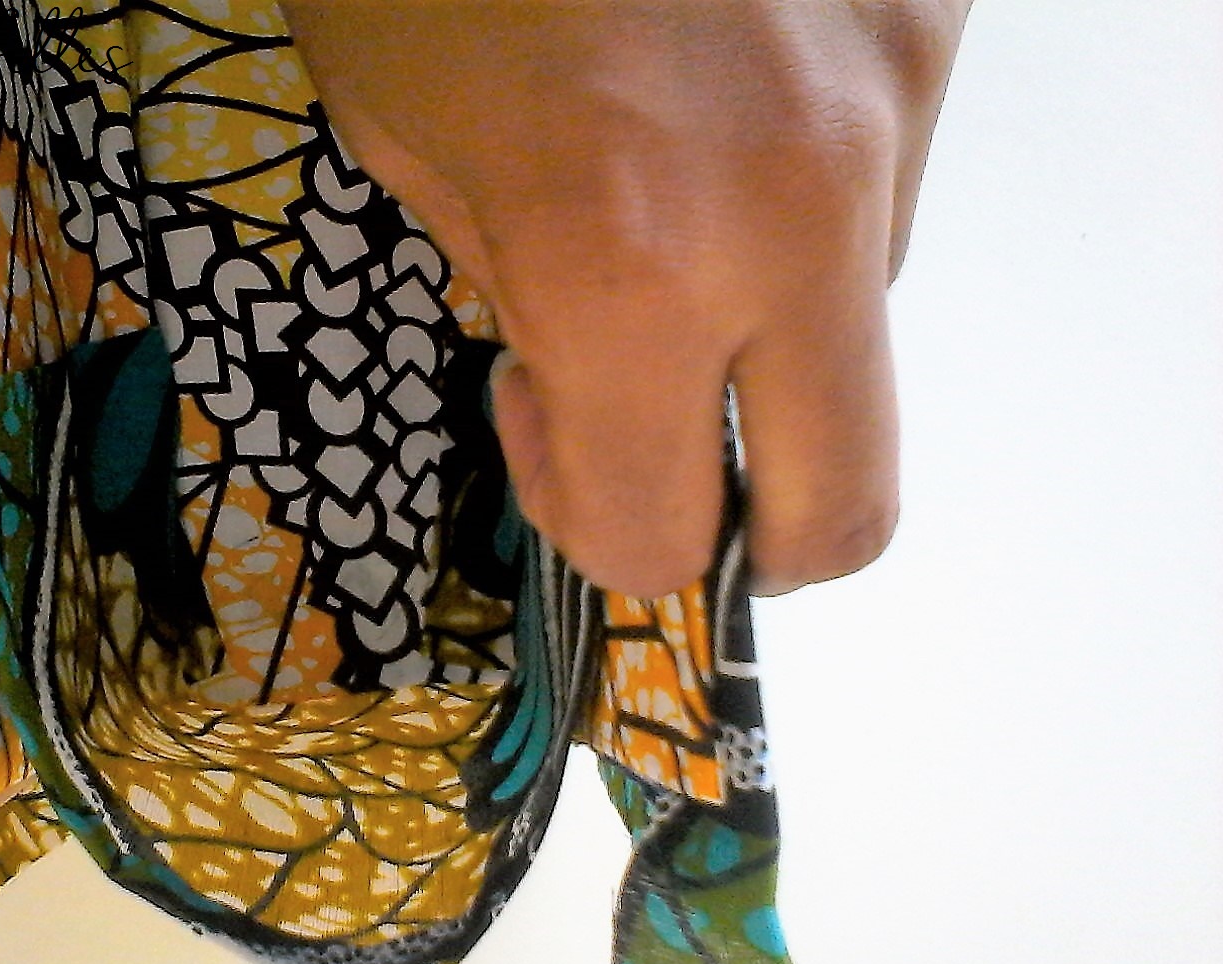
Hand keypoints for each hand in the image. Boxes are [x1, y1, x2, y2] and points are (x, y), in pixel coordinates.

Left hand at [279, 1, 970, 595]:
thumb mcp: (402, 134)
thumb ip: (517, 302)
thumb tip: (592, 388)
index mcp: (628, 258)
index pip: (663, 535)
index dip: (593, 527)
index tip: (541, 428)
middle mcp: (805, 206)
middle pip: (846, 509)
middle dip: (744, 521)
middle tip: (657, 440)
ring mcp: (901, 103)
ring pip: (865, 334)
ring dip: (763, 329)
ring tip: (663, 206)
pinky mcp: (938, 19)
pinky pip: (886, 190)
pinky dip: (801, 204)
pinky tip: (718, 109)